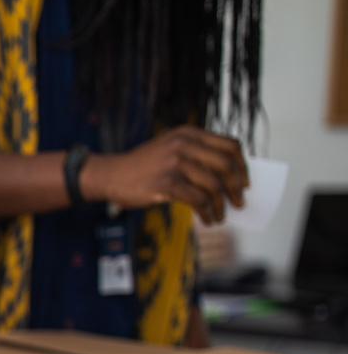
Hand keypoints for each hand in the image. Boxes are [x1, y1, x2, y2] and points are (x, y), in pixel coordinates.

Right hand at [83, 126, 248, 224]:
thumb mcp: (169, 149)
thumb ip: (194, 156)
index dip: (243, 165)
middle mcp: (185, 145)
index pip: (229, 145)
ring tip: (220, 216)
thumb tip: (225, 179)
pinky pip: (199, 200)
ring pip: (214, 185)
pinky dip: (207, 212)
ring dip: (221, 205)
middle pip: (226, 165)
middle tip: (239, 202)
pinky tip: (207, 219)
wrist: (109, 174)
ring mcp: (176, 163)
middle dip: (237, 187)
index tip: (245, 182)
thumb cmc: (140, 167)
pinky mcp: (168, 183)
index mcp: (189, 134)